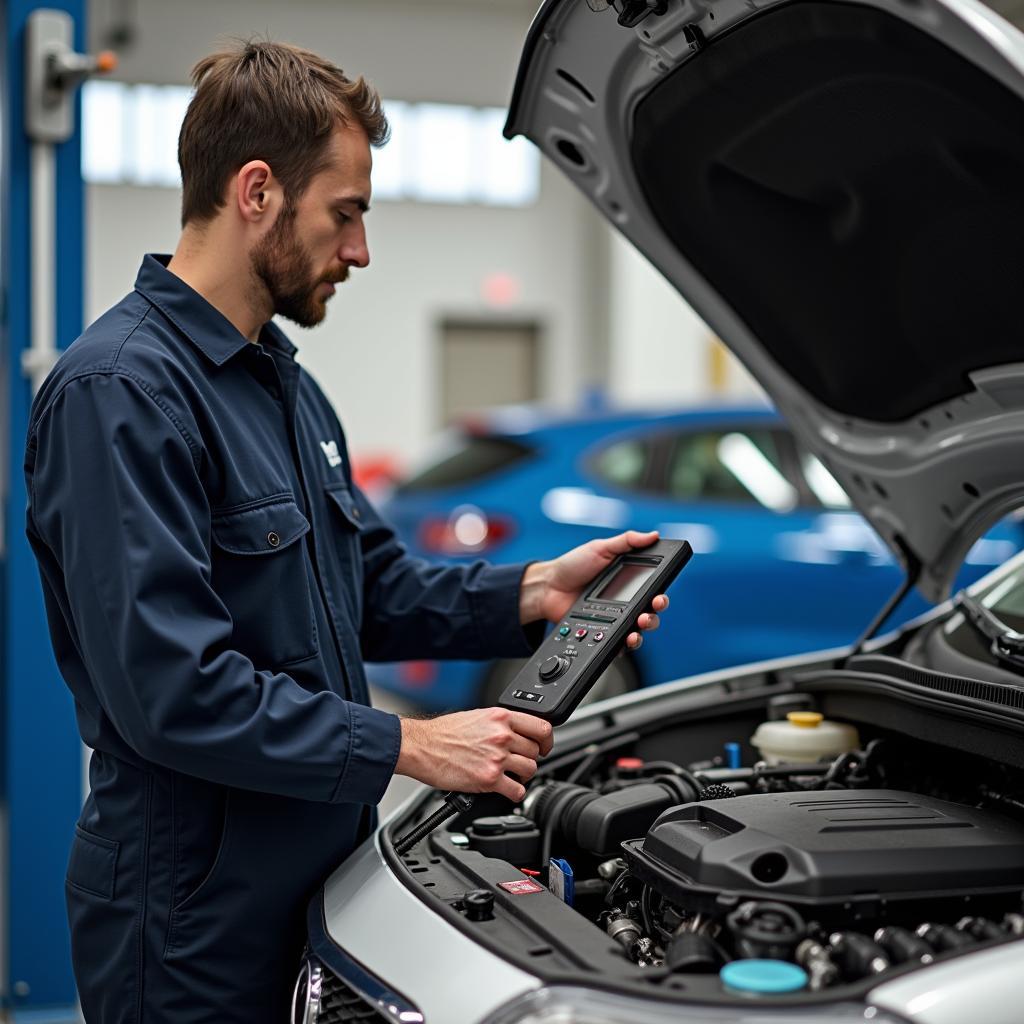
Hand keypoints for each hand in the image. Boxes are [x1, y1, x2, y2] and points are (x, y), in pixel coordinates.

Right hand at [395, 707, 553, 802]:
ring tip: (510, 775)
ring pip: (530, 770)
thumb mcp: (477, 717)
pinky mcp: (489, 779)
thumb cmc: (442, 732)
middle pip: (535, 752)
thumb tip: (516, 734)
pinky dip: (514, 793)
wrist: (421, 746)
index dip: (547, 740)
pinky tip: (505, 789)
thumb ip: (500, 724)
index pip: (542, 727)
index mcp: (500, 717)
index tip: (544, 746)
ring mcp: (497, 758)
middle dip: (529, 759)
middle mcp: (502, 736)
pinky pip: (517, 791)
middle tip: (518, 763)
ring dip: (522, 776)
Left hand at [519, 529, 669, 649]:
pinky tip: (626, 639)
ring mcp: (614, 619)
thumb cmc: (572, 566)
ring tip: (639, 625)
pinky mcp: (603, 632)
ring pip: (638, 630)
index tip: (660, 597)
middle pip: (649, 613)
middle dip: (655, 614)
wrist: (549, 587)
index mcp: (627, 581)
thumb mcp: (600, 548)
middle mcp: (624, 602)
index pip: (652, 591)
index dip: (660, 596)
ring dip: (643, 630)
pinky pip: (618, 642)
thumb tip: (653, 535)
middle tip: (650, 611)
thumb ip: (627, 542)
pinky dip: (625, 644)